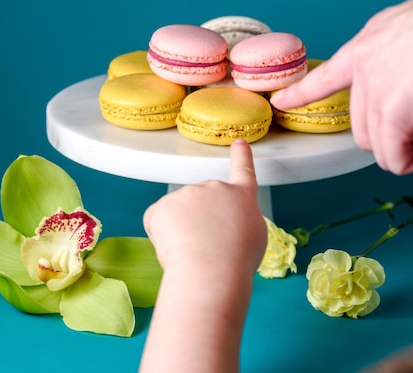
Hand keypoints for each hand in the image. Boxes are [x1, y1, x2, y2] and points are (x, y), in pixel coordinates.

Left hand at [140, 139, 266, 372]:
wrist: (211, 269)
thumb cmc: (237, 260)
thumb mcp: (253, 236)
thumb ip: (239, 221)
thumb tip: (223, 223)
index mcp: (241, 196)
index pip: (243, 172)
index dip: (241, 157)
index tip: (239, 143)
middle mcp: (213, 187)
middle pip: (204, 203)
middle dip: (202, 221)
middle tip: (208, 247)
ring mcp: (186, 194)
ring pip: (179, 215)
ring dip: (182, 230)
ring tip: (194, 251)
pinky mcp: (162, 206)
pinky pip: (158, 222)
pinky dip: (163, 236)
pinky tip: (174, 248)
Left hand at [272, 0, 412, 173]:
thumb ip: (409, 70)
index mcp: (369, 44)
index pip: (325, 75)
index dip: (302, 91)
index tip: (280, 101)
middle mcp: (364, 68)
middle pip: (364, 129)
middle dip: (402, 136)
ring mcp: (374, 92)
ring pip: (381, 149)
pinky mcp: (392, 115)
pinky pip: (396, 161)